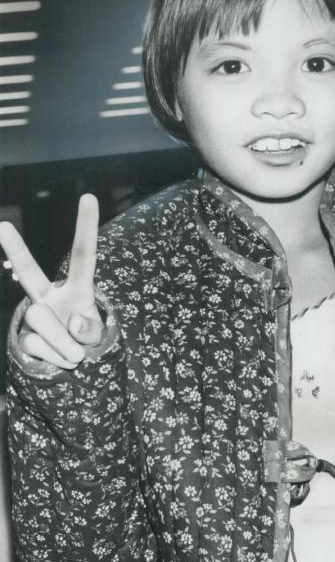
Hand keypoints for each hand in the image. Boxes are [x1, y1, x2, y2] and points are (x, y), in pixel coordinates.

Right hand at [0, 194, 102, 368]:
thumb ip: (91, 330)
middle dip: (15, 249)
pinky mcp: (25, 336)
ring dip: (63, 343)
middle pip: (30, 272)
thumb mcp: (98, 335)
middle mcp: (52, 295)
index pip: (83, 254)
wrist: (71, 365)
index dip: (86, 227)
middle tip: (2, 225)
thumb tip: (71, 324)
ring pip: (42, 320)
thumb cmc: (87, 340)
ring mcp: (35, 315)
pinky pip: (39, 346)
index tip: (88, 197)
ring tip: (75, 354)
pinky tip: (59, 358)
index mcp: (78, 288)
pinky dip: (56, 358)